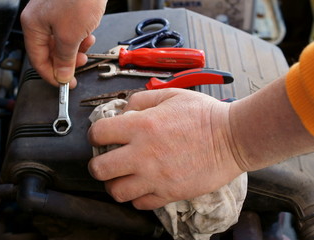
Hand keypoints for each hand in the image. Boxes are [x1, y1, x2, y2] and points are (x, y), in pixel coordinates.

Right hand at [21, 0, 106, 87]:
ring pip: (61, 42)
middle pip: (50, 51)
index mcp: (33, 25)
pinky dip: (79, 38)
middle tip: (79, 66)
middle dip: (66, 61)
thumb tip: (62, 75)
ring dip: (75, 50)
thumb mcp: (70, 35)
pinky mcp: (67, 11)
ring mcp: (53, 14)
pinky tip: (89, 35)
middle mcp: (40, 19)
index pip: (37, 59)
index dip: (51, 75)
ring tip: (86, 48)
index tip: (65, 85)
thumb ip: (65, 58)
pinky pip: (70, 32)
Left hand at [88, 89, 242, 209]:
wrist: (233, 138)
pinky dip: (136, 197)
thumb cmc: (204, 115)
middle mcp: (143, 154)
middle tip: (106, 160)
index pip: (98, 134)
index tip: (101, 137)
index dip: (95, 135)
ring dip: (114, 184)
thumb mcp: (170, 95)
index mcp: (141, 127)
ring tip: (122, 176)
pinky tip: (142, 185)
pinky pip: (140, 203)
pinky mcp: (169, 193)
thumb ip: (141, 100)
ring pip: (116, 192)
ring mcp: (155, 177)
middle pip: (99, 169)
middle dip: (97, 164)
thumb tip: (123, 110)